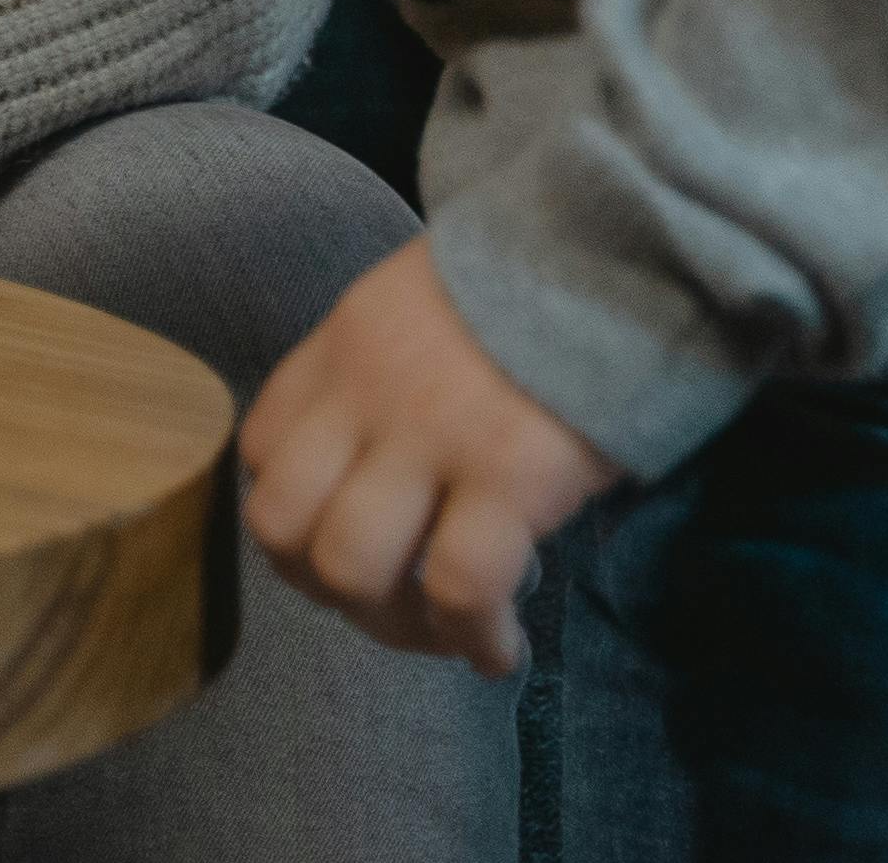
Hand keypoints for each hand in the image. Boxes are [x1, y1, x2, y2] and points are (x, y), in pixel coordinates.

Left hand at [238, 241, 618, 676]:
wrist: (625, 239)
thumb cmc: (537, 282)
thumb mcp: (422, 306)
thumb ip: (382, 377)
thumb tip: (381, 480)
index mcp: (343, 345)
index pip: (262, 453)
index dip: (293, 521)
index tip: (346, 546)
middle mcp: (368, 391)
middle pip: (281, 525)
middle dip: (324, 589)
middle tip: (391, 606)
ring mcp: (433, 434)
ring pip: (351, 566)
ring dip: (394, 626)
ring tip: (447, 631)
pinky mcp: (510, 474)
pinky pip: (460, 588)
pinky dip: (473, 638)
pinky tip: (502, 647)